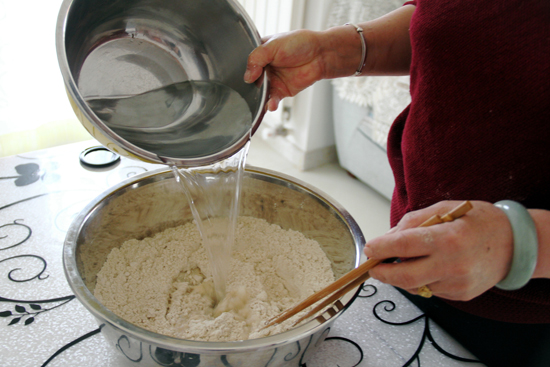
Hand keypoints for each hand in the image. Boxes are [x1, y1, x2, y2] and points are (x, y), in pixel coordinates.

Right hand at [244, 30, 326, 111]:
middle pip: (251, 81)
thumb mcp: (273, 45)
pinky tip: (270, 105)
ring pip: (260, 93)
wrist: (320, 55)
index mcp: (259, 54)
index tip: (247, 76)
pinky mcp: (281, 91)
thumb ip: (257, 58)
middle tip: (253, 87)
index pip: (246, 64)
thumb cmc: (299, 43)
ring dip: (259, 98)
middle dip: (250, 87)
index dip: (244, 70)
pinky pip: (272, 100)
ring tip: (260, 100)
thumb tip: (247, 77)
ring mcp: (272, 80)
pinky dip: (270, 104)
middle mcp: (264, 68)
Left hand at [364, 201, 513, 300]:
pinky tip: (431, 266)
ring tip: (407, 260)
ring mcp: (457, 283)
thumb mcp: (444, 209)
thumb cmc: (479, 221)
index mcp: (447, 238)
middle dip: (381, 273)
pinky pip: (430, 290)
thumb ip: (412, 222)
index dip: (380, 248)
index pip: (402, 246)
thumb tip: (387, 237)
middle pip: (403, 277)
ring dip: (403, 276)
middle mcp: (452, 265)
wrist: (514, 243)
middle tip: (372, 267)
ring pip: (415, 286)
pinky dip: (422, 280)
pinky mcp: (460, 295)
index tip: (369, 249)